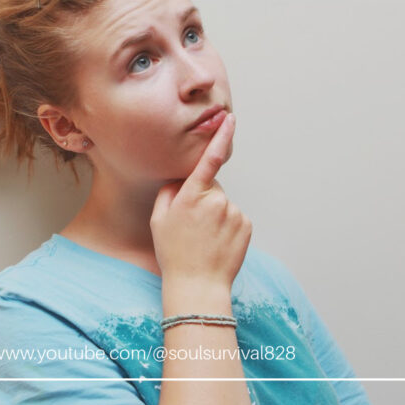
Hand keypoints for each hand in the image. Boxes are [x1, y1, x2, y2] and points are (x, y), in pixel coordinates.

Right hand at [150, 113, 251, 289]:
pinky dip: (227, 226)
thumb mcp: (159, 219)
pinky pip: (235, 217)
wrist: (198, 285)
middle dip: (203, 198)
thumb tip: (182, 177)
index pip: (208, 160)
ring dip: (216, 215)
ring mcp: (234, 213)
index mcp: (191, 196)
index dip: (220, 137)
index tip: (229, 119)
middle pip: (212, 187)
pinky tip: (217, 243)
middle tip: (191, 225)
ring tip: (204, 238)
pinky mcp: (246, 226)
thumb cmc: (174, 253)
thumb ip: (169, 191)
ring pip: (224, 204)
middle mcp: (216, 200)